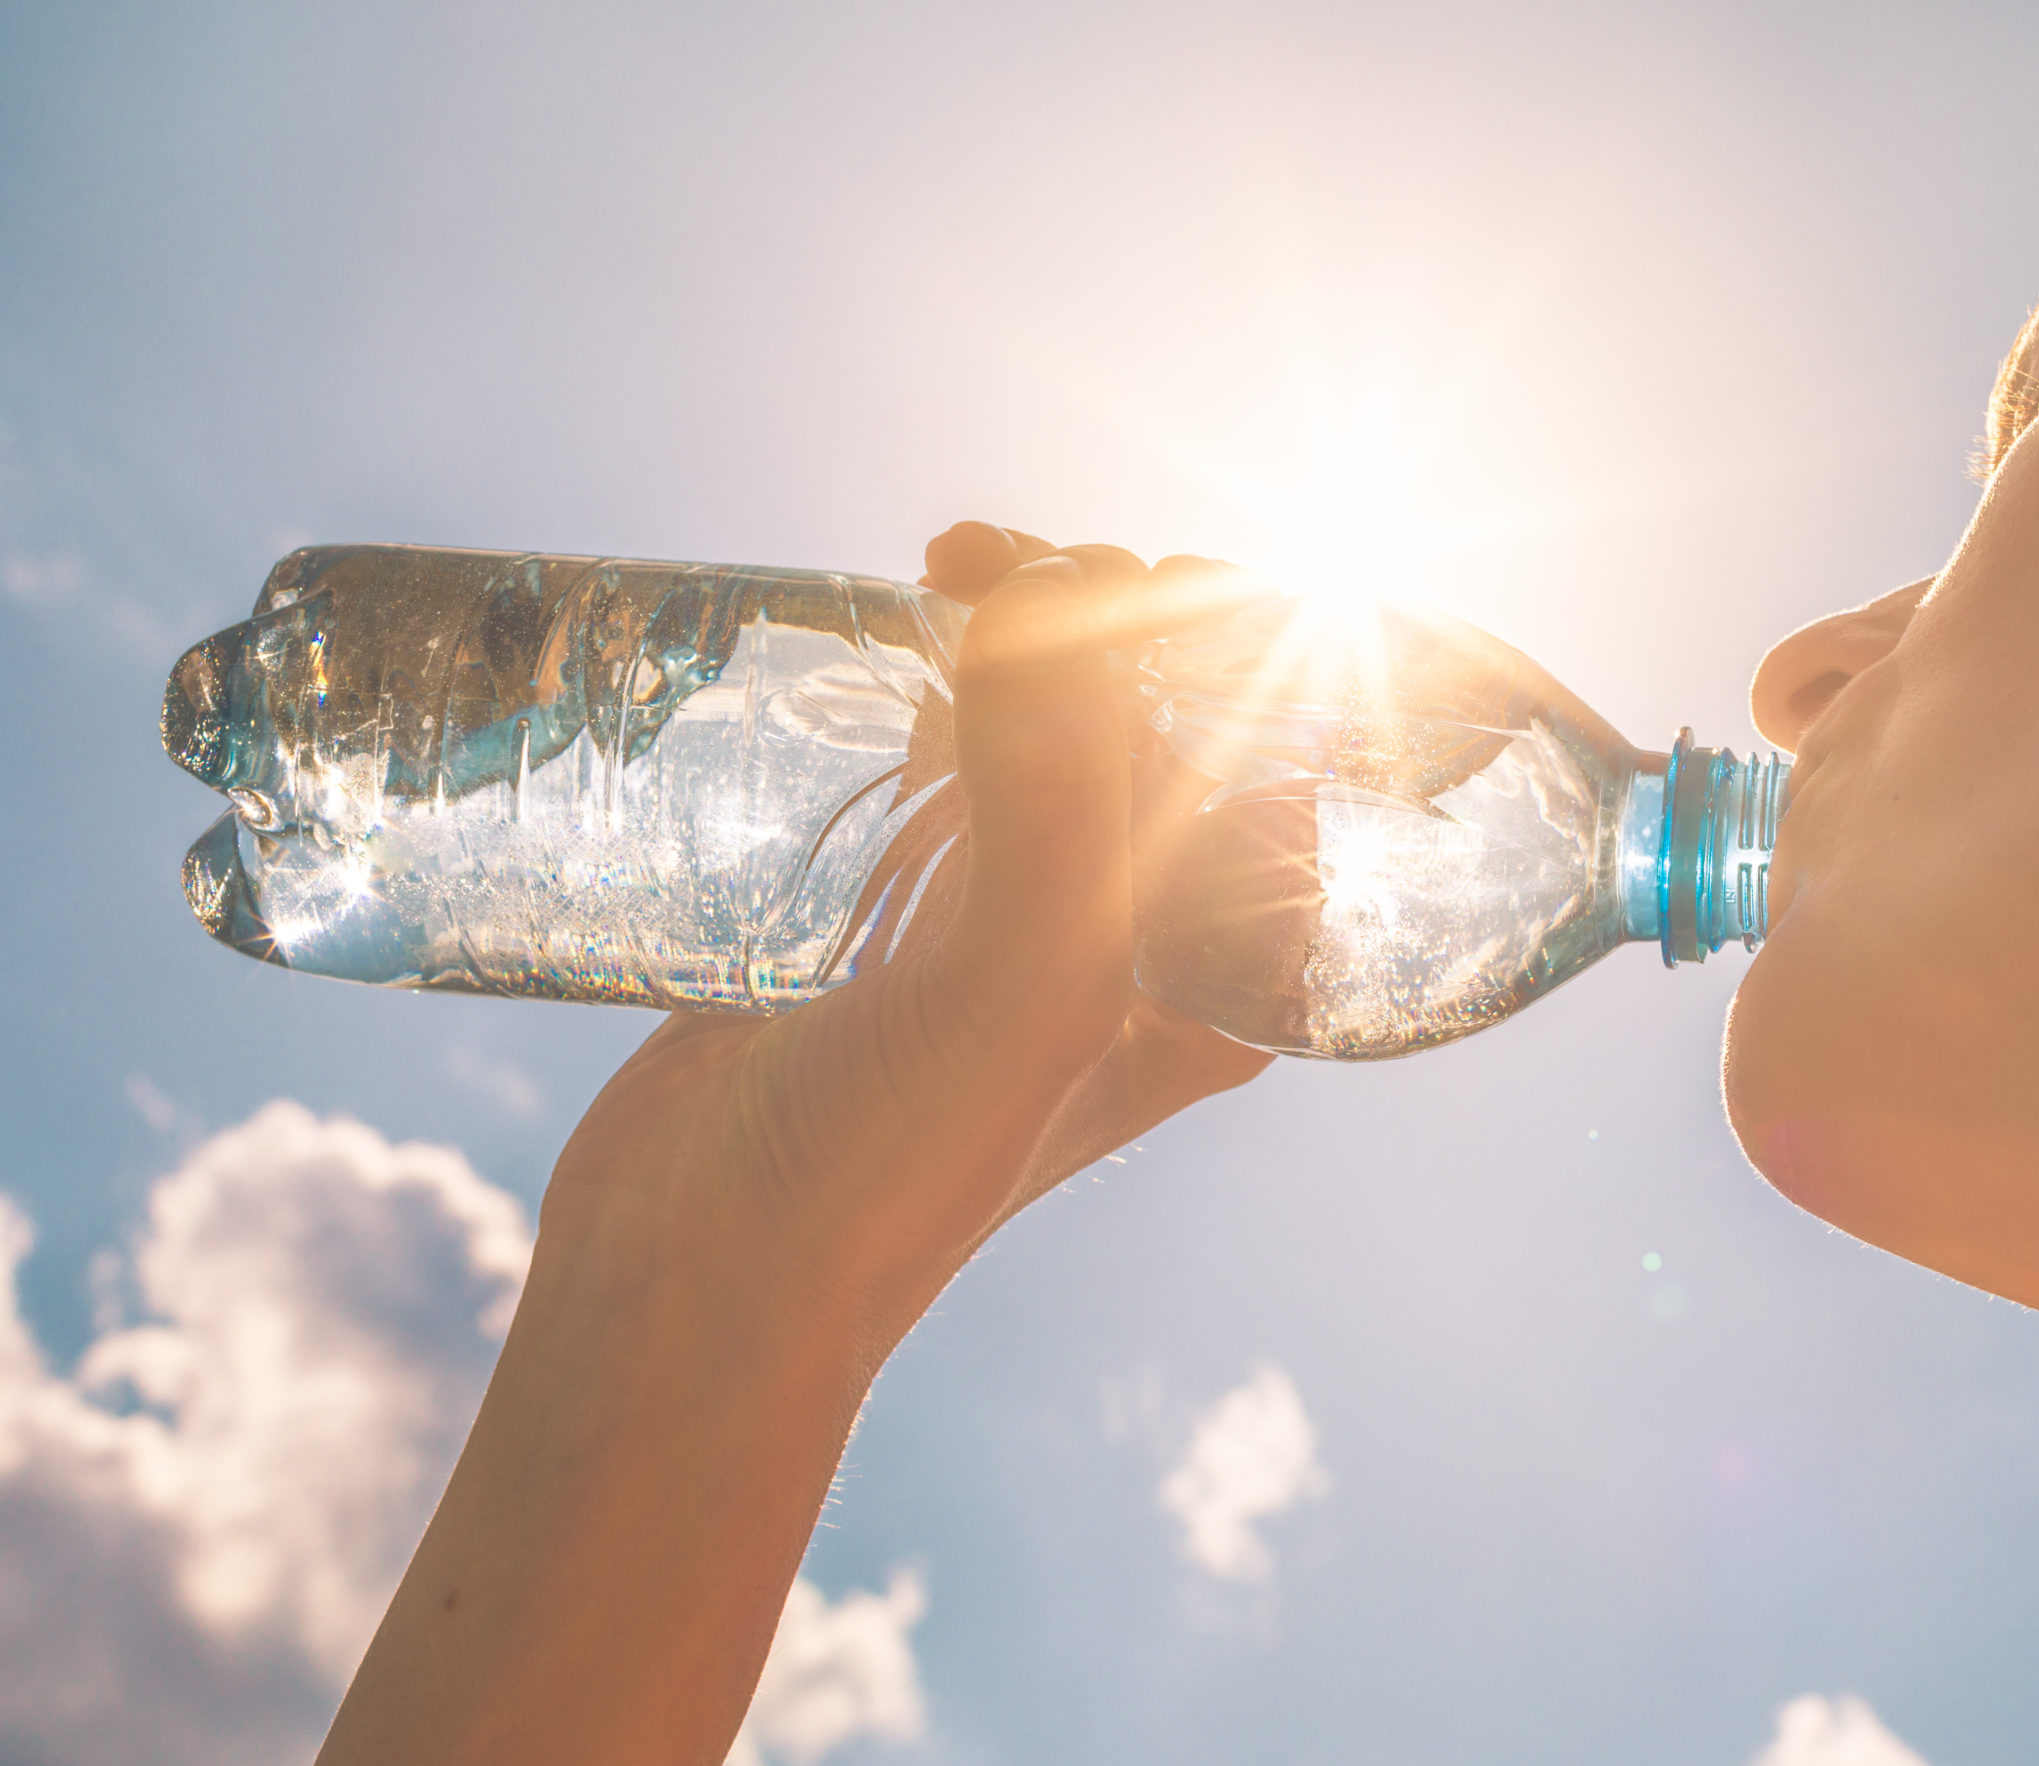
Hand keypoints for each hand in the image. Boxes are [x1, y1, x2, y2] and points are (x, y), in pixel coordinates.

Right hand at [318, 523, 1270, 1765]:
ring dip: (1030, 618)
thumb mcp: (1019, 994)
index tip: (1140, 577)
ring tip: (959, 563)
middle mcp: (1133, 937)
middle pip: (1166, 718)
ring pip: (1058, 715)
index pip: (1276, 760)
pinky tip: (913, 612)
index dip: (1232, 643)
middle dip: (1117, 611)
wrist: (696, 1277)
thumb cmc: (887, 1172)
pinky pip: (951, 744)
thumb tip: (1047, 602)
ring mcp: (1012, 910)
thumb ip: (1058, 805)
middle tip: (1022, 566)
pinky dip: (944, 667)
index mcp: (1216, 974)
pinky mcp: (899, 896)